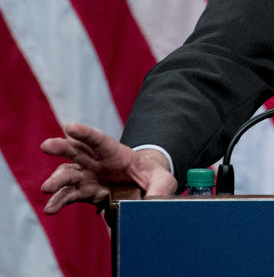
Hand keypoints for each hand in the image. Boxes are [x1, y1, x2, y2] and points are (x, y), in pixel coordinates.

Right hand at [40, 122, 176, 213]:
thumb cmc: (151, 177)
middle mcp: (97, 162)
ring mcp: (88, 176)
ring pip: (68, 174)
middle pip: (76, 151)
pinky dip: (59, 202)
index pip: (99, 140)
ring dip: (56, 181)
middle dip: (61, 147)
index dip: (85, 133)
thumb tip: (153, 203)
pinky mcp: (84, 192)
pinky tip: (51, 209)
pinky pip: (69, 196)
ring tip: (47, 189)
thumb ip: (159, 189)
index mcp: (116, 153)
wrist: (143, 187)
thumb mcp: (163, 180)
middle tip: (47, 146)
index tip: (70, 127)